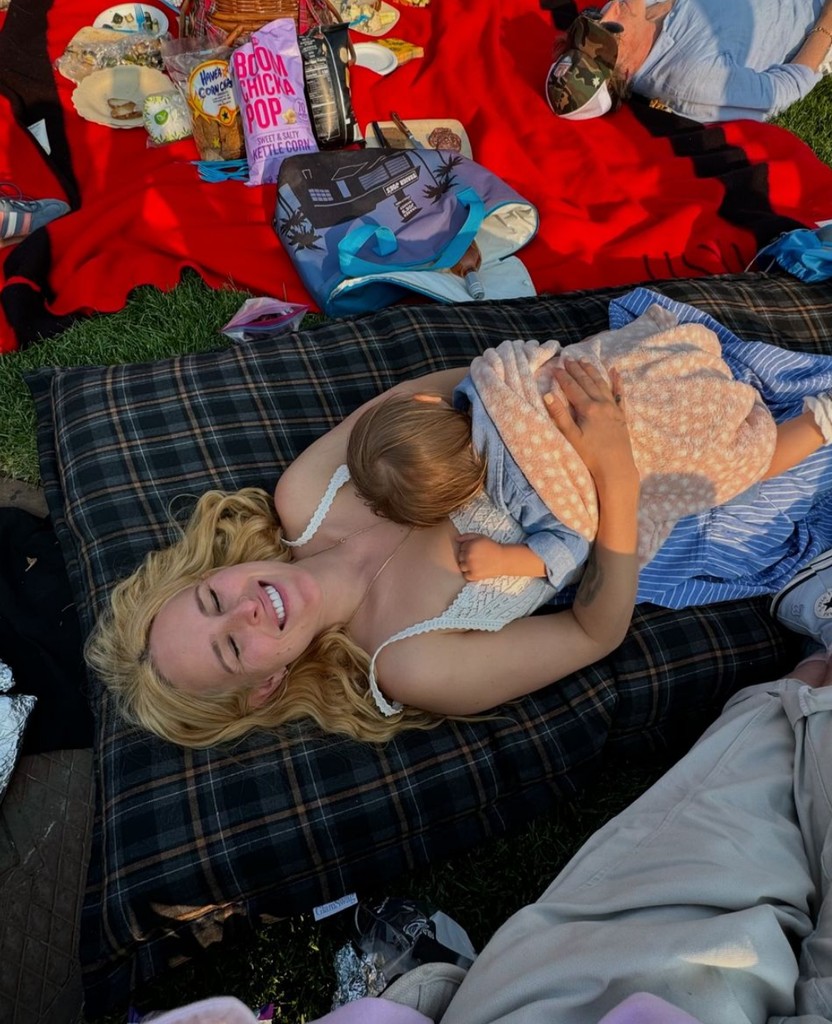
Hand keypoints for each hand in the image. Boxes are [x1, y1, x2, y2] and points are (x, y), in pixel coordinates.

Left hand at [456, 534, 508, 580]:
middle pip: (460, 557)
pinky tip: (476, 570)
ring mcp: (471, 566)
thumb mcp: (480, 537)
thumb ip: (467, 536)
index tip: (476, 550)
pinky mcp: (474, 575)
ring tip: (476, 564)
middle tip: (476, 557)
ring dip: (467, 565)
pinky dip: (470, 574)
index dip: (468, 549)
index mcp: (470, 546)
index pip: (461, 548)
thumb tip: (456, 539)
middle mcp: (469, 556)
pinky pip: (465, 575)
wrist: (503, 559)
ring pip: (461, 567)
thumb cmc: (491, 547)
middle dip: (466, 557)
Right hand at [544, 359, 635, 482]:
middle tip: (568, 358)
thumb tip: (548, 395)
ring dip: (593, 371)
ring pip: (602, 384)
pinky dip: (616, 382)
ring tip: (585, 361)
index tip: (555, 367)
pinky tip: (615, 372)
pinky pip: (619, 394)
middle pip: (587, 382)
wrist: (616, 469)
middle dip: (577, 370)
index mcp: (588, 408)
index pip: (572, 388)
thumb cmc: (590, 456)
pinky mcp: (621, 416)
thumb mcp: (571, 437)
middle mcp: (602, 404)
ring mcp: (613, 409)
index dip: (562, 377)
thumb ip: (560, 415)